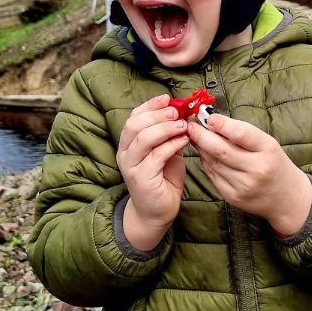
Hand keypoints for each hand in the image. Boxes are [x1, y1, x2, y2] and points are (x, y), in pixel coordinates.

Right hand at [117, 94, 190, 231]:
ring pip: (143, 138)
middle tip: (176, 111)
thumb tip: (186, 114)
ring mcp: (131, 166)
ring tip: (182, 125)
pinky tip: (184, 141)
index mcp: (129, 143)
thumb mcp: (167, 152)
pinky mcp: (141, 178)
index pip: (133, 117)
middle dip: (157, 114)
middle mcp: (125, 153)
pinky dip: (172, 145)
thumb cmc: (162, 179)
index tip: (166, 98)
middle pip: (135, 124)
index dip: (149, 105)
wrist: (156, 212)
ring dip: (165, 128)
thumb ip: (171, 135)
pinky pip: (156, 156)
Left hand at [187, 113, 311, 234]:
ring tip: (197, 138)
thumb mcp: (267, 143)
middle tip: (191, 126)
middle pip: (221, 150)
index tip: (208, 117)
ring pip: (213, 162)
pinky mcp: (233, 196)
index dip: (222, 124)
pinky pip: (213, 175)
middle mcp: (256, 169)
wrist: (286, 198)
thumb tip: (212, 121)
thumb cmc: (275, 164)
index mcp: (267, 150)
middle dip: (201, 136)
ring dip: (201, 149)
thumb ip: (242, 133)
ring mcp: (243, 185)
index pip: (242, 134)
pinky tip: (206, 155)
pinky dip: (206, 163)